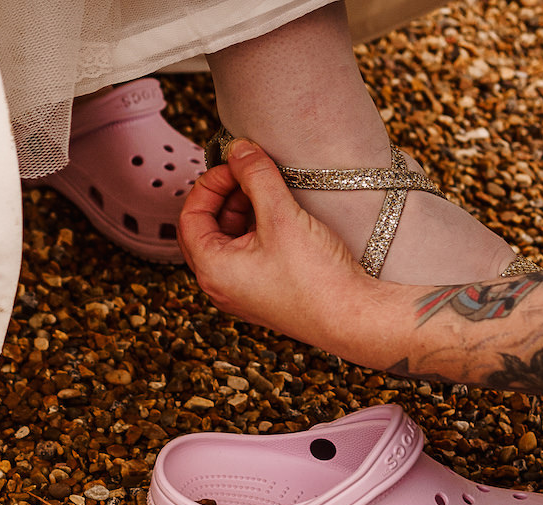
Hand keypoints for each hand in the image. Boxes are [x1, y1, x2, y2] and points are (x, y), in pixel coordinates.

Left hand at [177, 139, 383, 359]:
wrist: (353, 317)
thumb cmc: (316, 279)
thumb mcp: (282, 216)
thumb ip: (256, 176)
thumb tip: (239, 149)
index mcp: (212, 271)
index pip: (190, 216)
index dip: (210, 184)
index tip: (237, 166)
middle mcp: (220, 286)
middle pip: (205, 228)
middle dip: (224, 196)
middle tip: (249, 174)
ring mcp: (241, 292)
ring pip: (227, 241)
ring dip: (242, 211)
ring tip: (268, 191)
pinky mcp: (263, 293)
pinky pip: (247, 254)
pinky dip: (256, 229)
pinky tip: (280, 215)